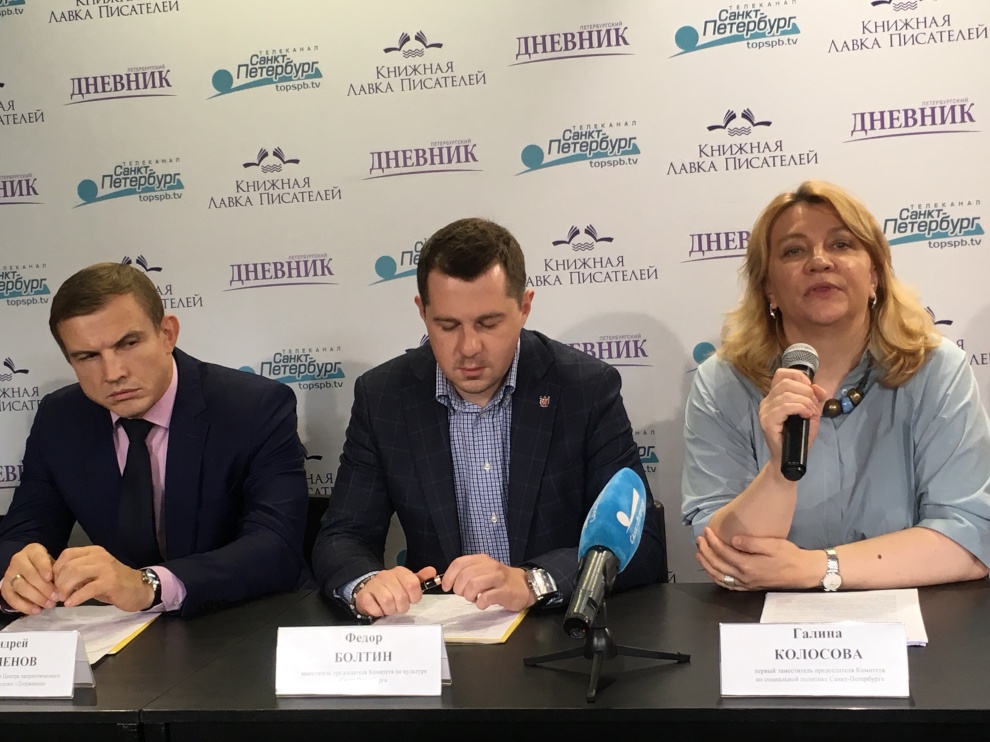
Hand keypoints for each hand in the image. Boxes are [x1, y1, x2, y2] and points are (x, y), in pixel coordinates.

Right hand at [2, 543, 57, 614]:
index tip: (51, 578)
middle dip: (44, 587)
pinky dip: (24, 606)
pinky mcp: (4, 587)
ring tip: (49, 604)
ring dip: (36, 597)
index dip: (44, 568)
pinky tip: (36, 610)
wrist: (28, 568)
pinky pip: (12, 598)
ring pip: (21, 586)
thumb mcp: (52, 563)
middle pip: (30, 574)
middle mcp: (18, 561)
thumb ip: (59, 572)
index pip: (38, 558)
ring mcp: (9, 574)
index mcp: (32, 551)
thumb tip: (71, 585)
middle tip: (56, 597)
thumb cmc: (45, 566)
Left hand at [52, 546, 153, 611]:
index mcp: (94, 552)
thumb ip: (77, 573)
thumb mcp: (94, 574)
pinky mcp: (111, 582)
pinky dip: (76, 597)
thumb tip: (55, 581)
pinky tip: (71, 603)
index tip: (54, 583)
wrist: (139, 589)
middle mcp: (100, 556)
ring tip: (63, 599)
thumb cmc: (114, 583)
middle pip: (69, 565)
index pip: (67, 554)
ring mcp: (106, 568)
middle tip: (57, 595)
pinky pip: (88, 588)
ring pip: (76, 573)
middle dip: (59, 582)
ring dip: (65, 588)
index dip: (56, 569)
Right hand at [353, 565, 436, 617]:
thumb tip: (432, 571)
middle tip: (399, 606)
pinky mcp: (363, 595)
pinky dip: (378, 612)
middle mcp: (386, 575)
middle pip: (401, 595)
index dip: (414, 597)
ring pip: (387, 601)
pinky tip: (379, 609)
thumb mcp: (407, 582)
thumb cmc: (391, 588)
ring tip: (389, 608)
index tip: (411, 600)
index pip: (413, 584)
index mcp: (399, 572)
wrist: (369, 590)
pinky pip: (373, 607)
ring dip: (390, 610)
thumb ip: (420, 578)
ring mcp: (374, 584)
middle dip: (402, 606)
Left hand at [442, 554, 533, 610]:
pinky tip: (482, 604)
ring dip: (468, 595)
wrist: (525, 586)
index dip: (449, 576)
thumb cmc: (499, 580)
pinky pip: (486, 598)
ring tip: (473, 599)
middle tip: (462, 594)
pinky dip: (480, 604)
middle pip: (465, 575)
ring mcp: (499, 578)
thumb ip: (467, 573)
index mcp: (482, 560)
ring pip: (474, 585)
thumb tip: (448, 581)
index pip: (459, 563)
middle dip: (458, 588)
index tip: (446, 586)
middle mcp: (490, 566)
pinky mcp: (505, 592)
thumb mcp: (484, 571)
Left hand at [696, 527, 822, 590]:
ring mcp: (746, 584)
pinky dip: (717, 578)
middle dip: (706, 551)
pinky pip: (728, 585)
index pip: (723, 552)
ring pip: (720, 576)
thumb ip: (751, 543)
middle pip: (718, 565)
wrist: (802, 572)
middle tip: (699, 539)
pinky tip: (712, 571)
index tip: (707, 531)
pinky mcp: (749, 587)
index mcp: (748, 565)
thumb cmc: (789, 555)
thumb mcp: (772, 545)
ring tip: (700, 553)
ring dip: (707, 565)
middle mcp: (744, 577)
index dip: (713, 541)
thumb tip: (733, 540)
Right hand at [759, 368, 828, 467]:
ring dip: (805, 402)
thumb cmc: (799, 437)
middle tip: (813, 405)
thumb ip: (815, 399)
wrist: (790, 458)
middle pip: (786, 383)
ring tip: (811, 412)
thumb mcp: (810, 413)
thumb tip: (818, 388)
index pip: (781, 374)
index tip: (810, 388)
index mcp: (774, 397)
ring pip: (787, 395)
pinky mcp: (767, 422)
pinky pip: (785, 406)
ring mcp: (765, 412)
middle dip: (806, 391)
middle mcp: (766, 402)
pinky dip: (800, 408)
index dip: (798, 376)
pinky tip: (806, 415)